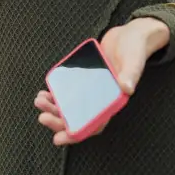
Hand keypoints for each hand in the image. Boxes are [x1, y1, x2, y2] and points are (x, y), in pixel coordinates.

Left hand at [34, 19, 168, 145]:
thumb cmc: (135, 49)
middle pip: (78, 118)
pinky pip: (69, 92)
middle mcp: (102, 99)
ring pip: (71, 106)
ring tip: (39, 101)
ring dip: (54, 108)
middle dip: (59, 120)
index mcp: (114, 100)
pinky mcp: (86, 79)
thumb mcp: (134, 59)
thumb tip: (127, 88)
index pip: (95, 124)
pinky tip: (45, 92)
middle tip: (42, 117)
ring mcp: (92, 89)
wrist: (131, 36)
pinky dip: (57, 94)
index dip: (76, 134)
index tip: (59, 138)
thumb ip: (131, 73)